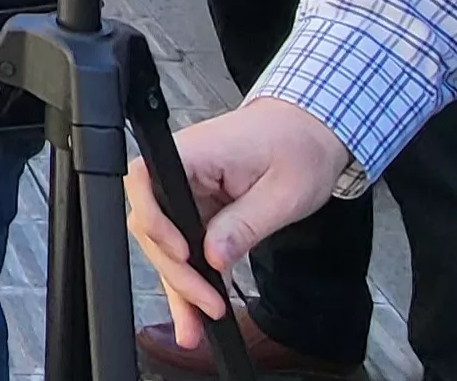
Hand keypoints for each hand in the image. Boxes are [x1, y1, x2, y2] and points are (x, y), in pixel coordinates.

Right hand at [125, 100, 353, 349]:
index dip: (154, 220)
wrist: (310, 131)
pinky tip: (196, 310)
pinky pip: (186, 246)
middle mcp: (183, 168)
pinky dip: (192, 279)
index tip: (183, 254)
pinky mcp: (198, 207)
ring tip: (194, 326)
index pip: (145, 179)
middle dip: (176, 271)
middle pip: (153, 223)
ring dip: (180, 285)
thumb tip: (213, 256)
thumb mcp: (284, 191)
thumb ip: (245, 224)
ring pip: (166, 243)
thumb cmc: (300, 147)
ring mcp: (188, 189)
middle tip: (206, 306)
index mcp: (197, 151)